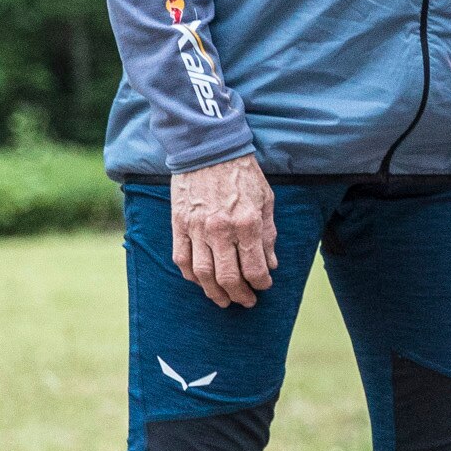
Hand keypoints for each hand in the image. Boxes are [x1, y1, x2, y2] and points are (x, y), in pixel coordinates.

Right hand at [169, 155, 275, 307]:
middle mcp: (221, 229)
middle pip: (227, 277)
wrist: (209, 149)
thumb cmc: (242, 173)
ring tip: (223, 300)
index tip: (264, 287)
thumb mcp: (266, 200)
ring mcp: (196, 228)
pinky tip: (201, 282)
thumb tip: (271, 264)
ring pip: (202, 274)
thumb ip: (268, 235)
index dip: (261, 284)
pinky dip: (191, 276)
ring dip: (214, 292)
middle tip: (245, 301)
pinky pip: (181, 259)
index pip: (254, 268)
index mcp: (247, 223)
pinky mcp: (178, 224)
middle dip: (239, 295)